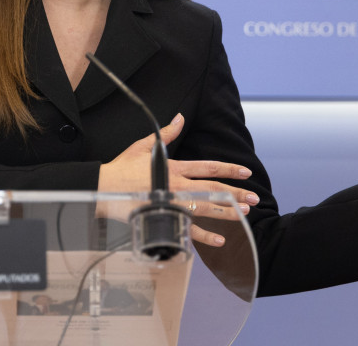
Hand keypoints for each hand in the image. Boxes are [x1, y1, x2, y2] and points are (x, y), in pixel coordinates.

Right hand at [98, 113, 258, 246]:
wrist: (103, 188)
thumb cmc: (122, 167)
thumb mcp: (144, 146)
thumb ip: (167, 133)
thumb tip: (180, 117)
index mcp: (174, 167)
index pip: (208, 168)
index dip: (229, 170)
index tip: (246, 173)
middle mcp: (177, 185)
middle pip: (213, 189)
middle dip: (236, 194)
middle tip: (254, 199)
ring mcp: (172, 204)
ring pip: (206, 209)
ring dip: (227, 213)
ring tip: (245, 216)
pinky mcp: (165, 218)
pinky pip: (188, 230)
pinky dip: (205, 237)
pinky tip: (220, 240)